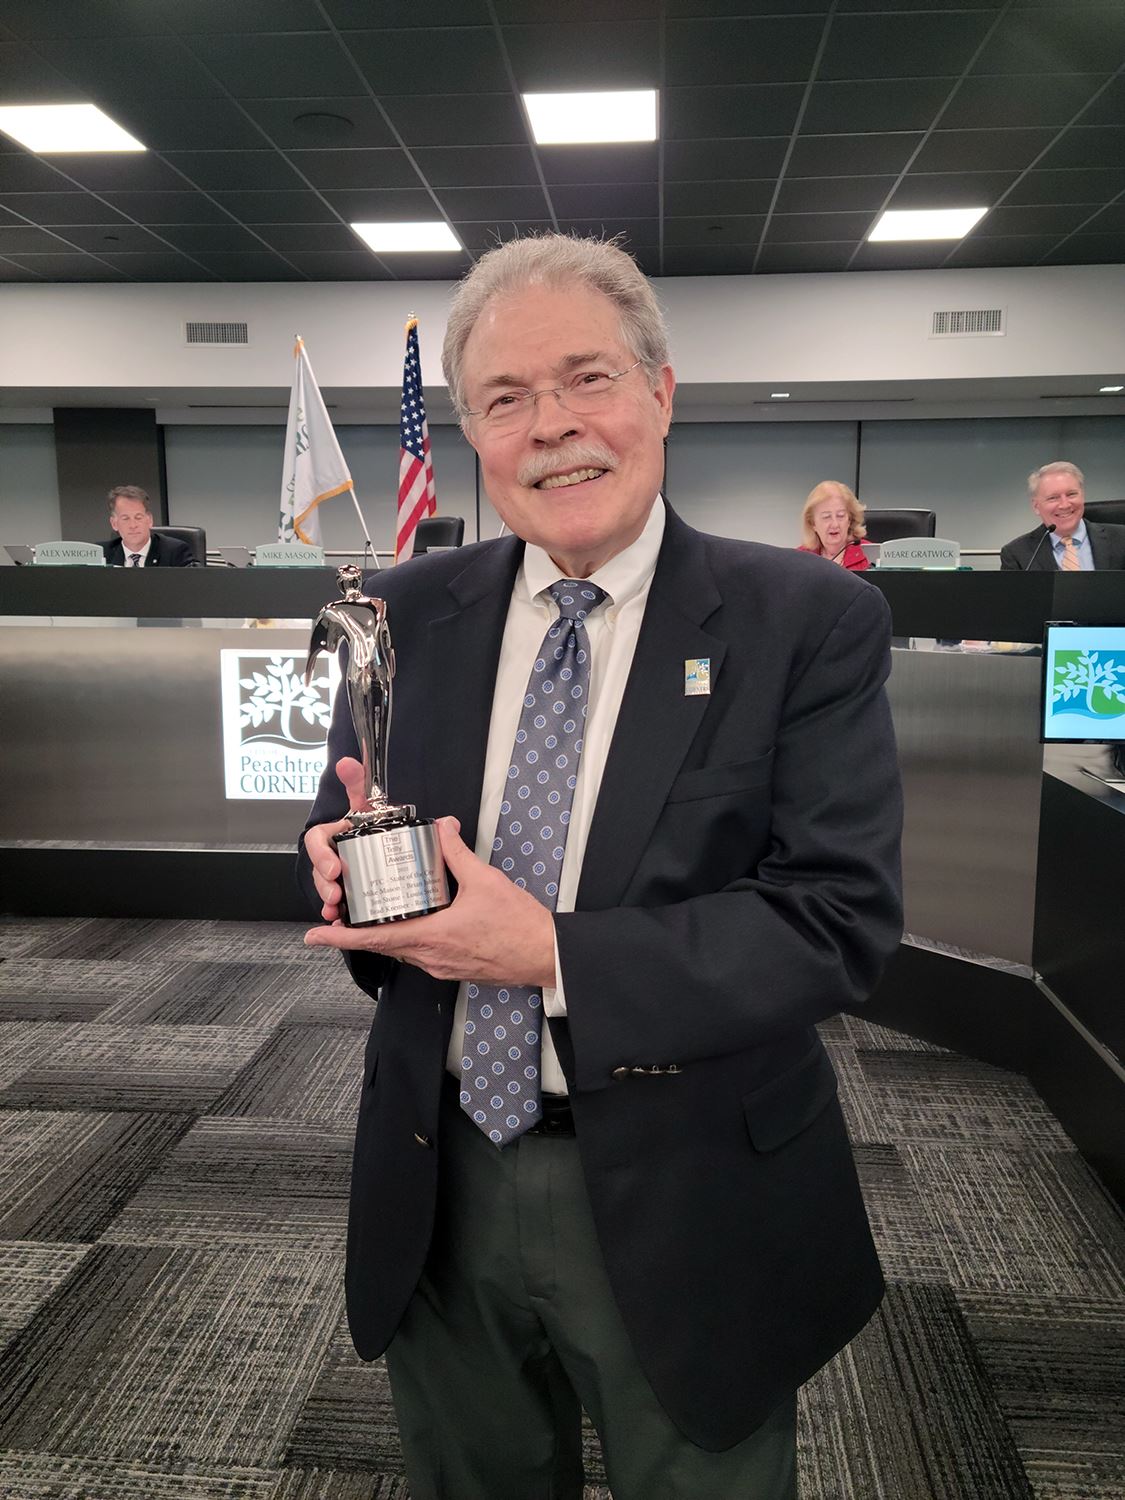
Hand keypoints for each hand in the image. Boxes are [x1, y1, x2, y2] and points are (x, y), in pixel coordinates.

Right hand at [303, 756, 367, 921]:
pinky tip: (339, 919)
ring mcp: (336, 876)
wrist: (385, 849)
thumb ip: (359, 785)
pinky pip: (334, 904)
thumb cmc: (371, 828)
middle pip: (319, 868)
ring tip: (337, 907)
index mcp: (334, 835)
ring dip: (327, 898)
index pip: (317, 840)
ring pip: (324, 887)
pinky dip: (335, 913)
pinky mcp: (344, 893)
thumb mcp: (367, 807)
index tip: (333, 867)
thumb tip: (358, 769)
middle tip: (337, 889)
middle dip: (324, 880)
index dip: (320, 853)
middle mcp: (332, 855)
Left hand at [304, 816, 557, 987]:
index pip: (375, 938)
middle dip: (359, 931)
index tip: (314, 935)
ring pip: (402, 951)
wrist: (545, 954)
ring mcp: (442, 967)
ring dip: (385, 935)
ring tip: (374, 915)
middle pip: (384, 945)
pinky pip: (421, 955)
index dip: (341, 937)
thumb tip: (442, 828)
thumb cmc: (518, 925)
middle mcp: (430, 958)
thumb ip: (457, 853)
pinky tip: (416, 922)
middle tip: (340, 916)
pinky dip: (410, 939)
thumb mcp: (485, 881)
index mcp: (432, 937)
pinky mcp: (454, 969)